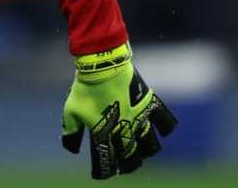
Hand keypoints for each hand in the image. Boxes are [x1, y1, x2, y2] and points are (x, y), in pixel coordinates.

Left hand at [61, 42, 177, 178]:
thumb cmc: (84, 88)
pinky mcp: (149, 104)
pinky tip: (158, 130)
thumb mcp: (70, 110)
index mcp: (104, 133)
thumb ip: (71, 132)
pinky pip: (166, 122)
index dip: (103, 170)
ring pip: (150, 146)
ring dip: (145, 151)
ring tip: (140, 150)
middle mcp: (125, 130)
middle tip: (124, 165)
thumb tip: (71, 149)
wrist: (101, 64)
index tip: (101, 173)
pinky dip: (165, 128)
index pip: (106, 161)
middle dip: (127, 165)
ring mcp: (140, 118)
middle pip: (131, 158)